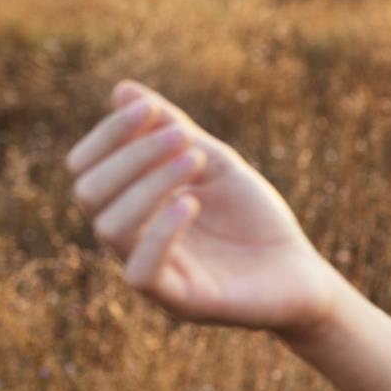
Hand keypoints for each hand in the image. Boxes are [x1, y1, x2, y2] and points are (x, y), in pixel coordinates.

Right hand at [64, 79, 343, 336]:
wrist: (302, 274)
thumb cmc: (255, 219)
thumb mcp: (216, 163)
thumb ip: (172, 129)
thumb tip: (122, 90)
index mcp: (131, 204)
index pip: (87, 166)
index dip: (110, 134)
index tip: (149, 109)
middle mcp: (131, 238)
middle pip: (90, 192)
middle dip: (131, 155)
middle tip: (183, 136)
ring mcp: (152, 271)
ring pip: (110, 227)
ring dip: (149, 184)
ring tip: (195, 159)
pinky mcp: (178, 301)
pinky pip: (141, 271)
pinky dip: (160, 231)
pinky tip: (190, 202)